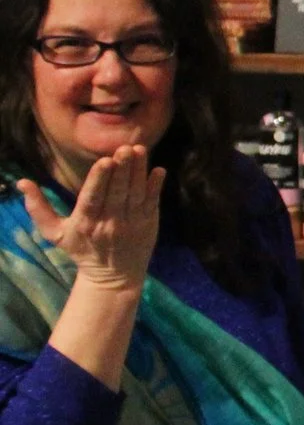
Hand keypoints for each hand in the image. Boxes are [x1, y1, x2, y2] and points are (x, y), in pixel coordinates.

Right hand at [19, 145, 162, 289]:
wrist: (113, 277)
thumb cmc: (81, 250)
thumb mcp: (54, 233)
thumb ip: (38, 208)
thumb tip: (22, 182)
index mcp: (86, 222)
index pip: (93, 197)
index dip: (99, 179)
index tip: (105, 160)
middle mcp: (110, 222)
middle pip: (117, 191)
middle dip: (122, 168)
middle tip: (125, 147)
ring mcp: (131, 223)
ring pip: (136, 193)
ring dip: (139, 171)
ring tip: (139, 150)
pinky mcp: (149, 224)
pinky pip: (153, 202)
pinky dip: (156, 186)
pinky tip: (159, 170)